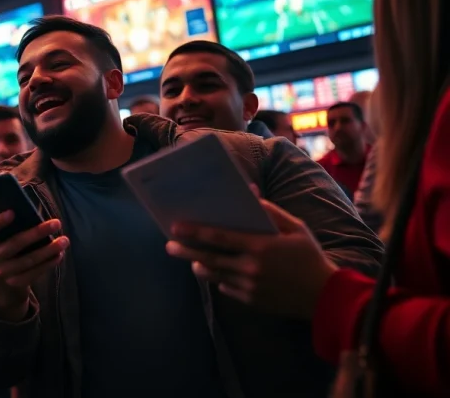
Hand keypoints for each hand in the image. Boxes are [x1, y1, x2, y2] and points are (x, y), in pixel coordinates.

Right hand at [0, 210, 68, 321]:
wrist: (2, 277)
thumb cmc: (7, 246)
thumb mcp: (3, 236)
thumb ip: (14, 224)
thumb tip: (32, 207)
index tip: (13, 212)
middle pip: (15, 244)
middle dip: (37, 233)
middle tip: (57, 223)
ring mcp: (1, 272)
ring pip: (28, 260)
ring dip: (48, 250)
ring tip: (64, 240)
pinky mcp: (14, 283)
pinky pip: (34, 273)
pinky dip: (48, 263)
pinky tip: (59, 255)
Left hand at [164, 189, 337, 318]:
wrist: (325, 297)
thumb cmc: (309, 256)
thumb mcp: (296, 228)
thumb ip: (270, 211)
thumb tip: (250, 192)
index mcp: (261, 247)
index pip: (219, 238)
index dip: (195, 231)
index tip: (175, 226)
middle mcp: (251, 268)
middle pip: (209, 258)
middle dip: (186, 251)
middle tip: (169, 245)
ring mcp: (250, 287)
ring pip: (214, 275)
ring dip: (199, 266)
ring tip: (191, 259)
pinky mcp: (251, 302)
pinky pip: (227, 288)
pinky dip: (221, 279)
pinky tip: (218, 271)